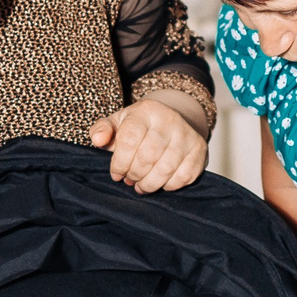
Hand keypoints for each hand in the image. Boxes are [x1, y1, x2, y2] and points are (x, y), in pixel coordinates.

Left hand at [90, 97, 208, 193]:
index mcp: (146, 110)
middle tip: (130, 179)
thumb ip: (102, 130)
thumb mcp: (117, 123)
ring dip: (150, 184)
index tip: (116, 173)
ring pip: (166, 169)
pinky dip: (169, 185)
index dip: (120, 162)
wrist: (171, 122)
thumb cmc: (139, 126)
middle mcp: (169, 119)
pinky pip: (183, 176)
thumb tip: (97, 139)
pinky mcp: (199, 150)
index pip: (130, 140)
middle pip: (148, 157)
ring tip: (142, 185)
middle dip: (135, 174)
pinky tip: (161, 182)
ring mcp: (187, 135)